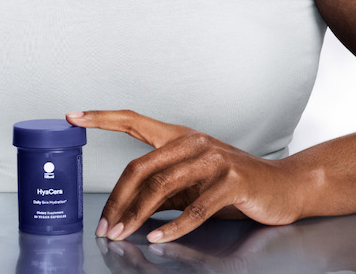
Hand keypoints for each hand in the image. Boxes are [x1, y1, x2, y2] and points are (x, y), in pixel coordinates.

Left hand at [66, 110, 305, 242]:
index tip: (72, 117)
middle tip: (104, 224)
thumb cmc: (232, 184)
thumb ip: (163, 187)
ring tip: (121, 234)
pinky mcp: (231, 179)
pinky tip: (158, 238)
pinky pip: (195, 207)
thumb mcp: (193, 182)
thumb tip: (127, 206)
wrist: (282, 187)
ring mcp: (213, 158)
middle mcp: (192, 141)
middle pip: (141, 165)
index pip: (133, 120)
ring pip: (162, 186)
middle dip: (117, 197)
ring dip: (137, 214)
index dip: (101, 117)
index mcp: (179, 136)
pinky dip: (173, 226)